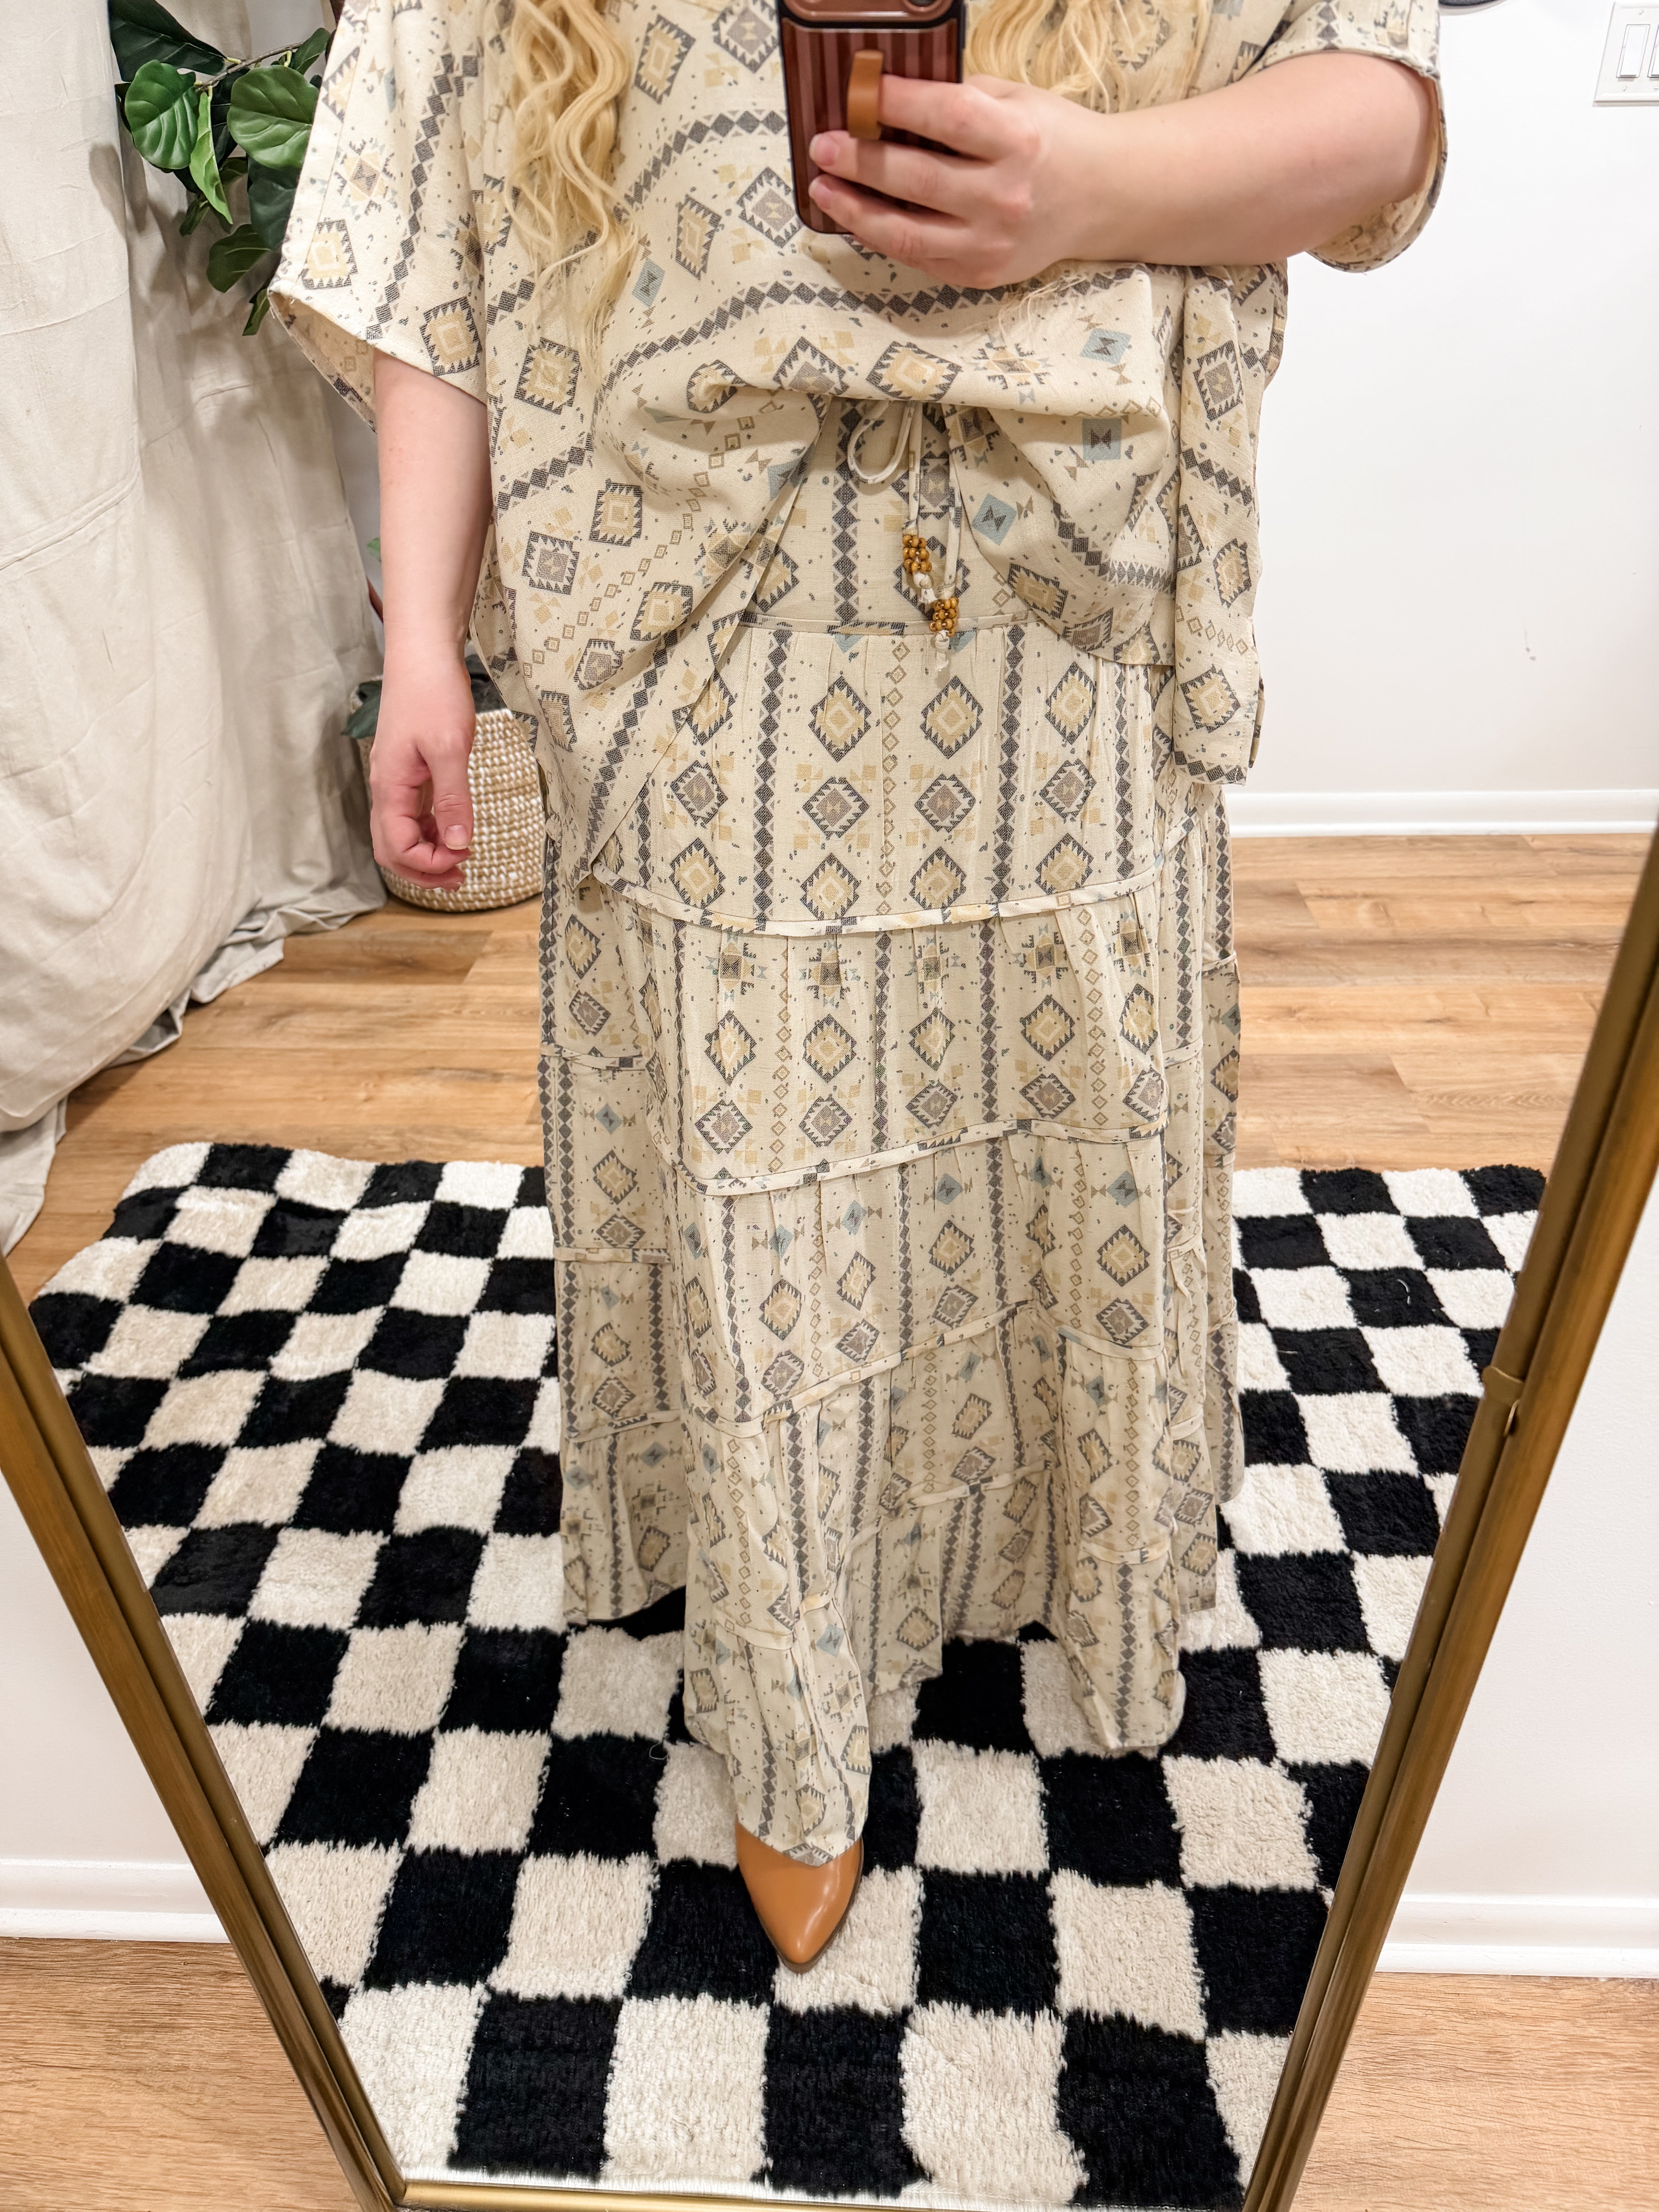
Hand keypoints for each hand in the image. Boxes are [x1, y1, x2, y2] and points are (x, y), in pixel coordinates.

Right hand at [368, 649, 475, 890]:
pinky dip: (432, 831)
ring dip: (428, 853)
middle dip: (423, 870)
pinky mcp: (409, 771)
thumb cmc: (433, 693)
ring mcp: (396, 780)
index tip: (463, 860)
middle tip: (461, 877)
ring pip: (401, 834)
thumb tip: (459, 843)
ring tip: (462, 860)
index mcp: (389, 785)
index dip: (428, 864)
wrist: (424, 654)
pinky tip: (455, 831)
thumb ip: (454, 798)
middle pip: (392, 848)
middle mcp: (386, 787)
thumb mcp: (450, 748)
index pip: (397, 846)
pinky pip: (413, 814)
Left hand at [806, 55, 1438, 278]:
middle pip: (917, 179)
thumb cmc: (1053, 140)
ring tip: (824, 189)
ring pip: (908, 233)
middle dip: (862, 159)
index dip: (896, 104)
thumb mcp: (1016, 101)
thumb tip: (889, 96)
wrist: (1105, 198)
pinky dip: (884, 237)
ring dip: (858, 211)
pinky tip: (857, 216)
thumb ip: (961, 100)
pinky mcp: (983, 275)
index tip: (860, 91)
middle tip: (823, 145)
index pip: (944, 119)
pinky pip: (920, 259)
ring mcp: (992, 244)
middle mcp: (1005, 198)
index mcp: (1017, 142)